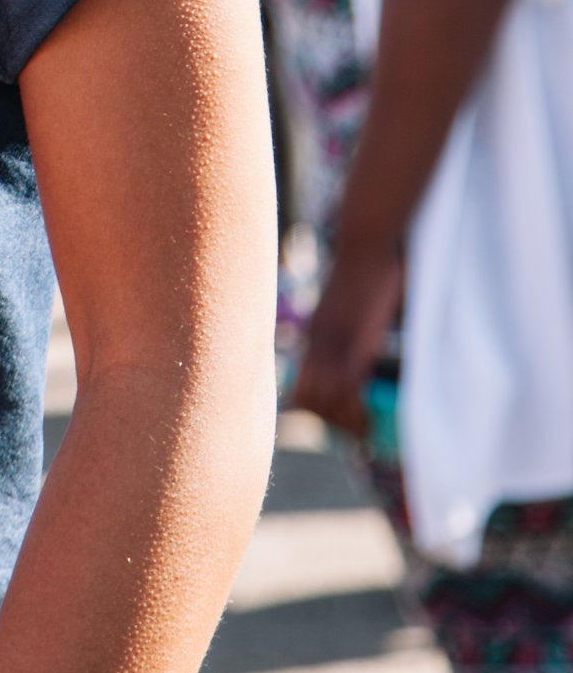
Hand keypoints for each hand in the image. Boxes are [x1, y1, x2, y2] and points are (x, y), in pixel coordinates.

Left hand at [289, 239, 403, 435]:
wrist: (366, 241)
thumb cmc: (367, 268)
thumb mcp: (352, 305)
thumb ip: (351, 329)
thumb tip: (365, 349)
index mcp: (314, 335)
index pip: (301, 388)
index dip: (319, 410)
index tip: (345, 420)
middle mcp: (316, 343)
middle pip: (306, 400)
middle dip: (331, 422)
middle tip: (359, 431)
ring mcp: (331, 343)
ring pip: (322, 401)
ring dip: (344, 421)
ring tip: (366, 429)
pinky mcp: (352, 340)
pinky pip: (345, 388)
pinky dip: (355, 410)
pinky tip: (371, 418)